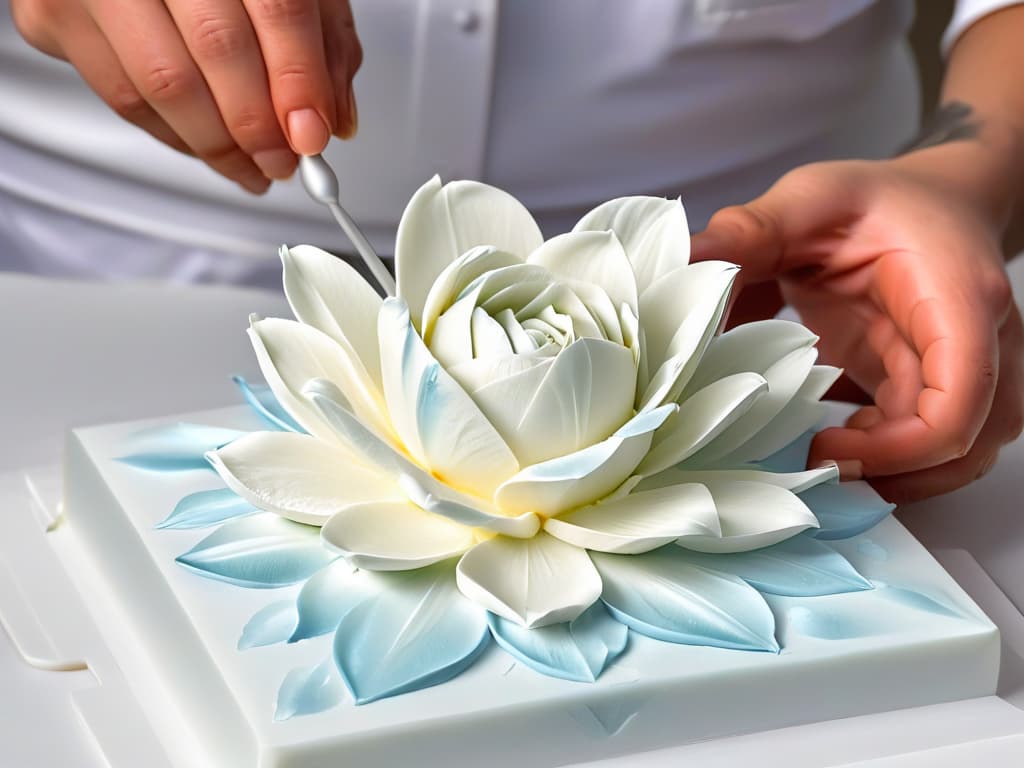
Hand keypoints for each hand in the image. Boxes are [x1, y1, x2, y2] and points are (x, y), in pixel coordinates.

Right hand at [11, 0, 361, 192]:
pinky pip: (121, 97)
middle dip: (260, 126)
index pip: (277, 8)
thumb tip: (333, 117)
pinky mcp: (52, 13)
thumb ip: (321, 40)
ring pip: (163, 85)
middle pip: (218, 48)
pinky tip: (206, 146)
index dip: (299, 82)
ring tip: (252, 168)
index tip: (313, 136)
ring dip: (218, 147)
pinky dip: (174, 137)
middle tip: (285, 162)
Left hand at [691, 147, 1023, 503]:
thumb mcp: (810, 198)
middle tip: (811, 470)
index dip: (899, 446)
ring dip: (891, 475)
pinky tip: (829, 444)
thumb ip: (750, 231)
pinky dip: (882, 459)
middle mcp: (980, 341)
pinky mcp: (929, 387)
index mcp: (956, 296)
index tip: (826, 446)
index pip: (961, 400)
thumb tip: (684, 263)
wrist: (931, 198)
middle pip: (967, 444)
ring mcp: (962, 370)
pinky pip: (925, 444)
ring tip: (818, 468)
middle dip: (891, 473)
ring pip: (956, 457)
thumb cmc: (880, 199)